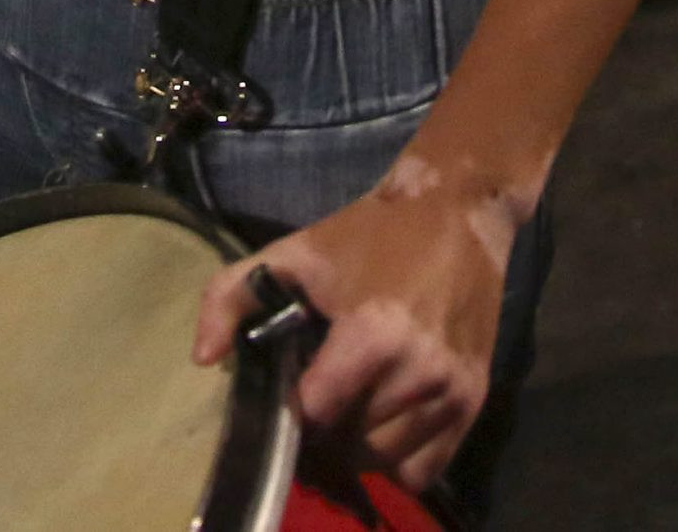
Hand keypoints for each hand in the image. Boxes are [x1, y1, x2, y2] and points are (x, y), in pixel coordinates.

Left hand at [193, 169, 515, 492]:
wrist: (456, 209)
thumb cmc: (370, 233)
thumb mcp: (294, 252)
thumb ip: (230, 297)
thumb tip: (202, 357)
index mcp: (374, 332)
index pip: (316, 412)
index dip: (294, 405)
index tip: (290, 386)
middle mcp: (419, 370)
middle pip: (351, 443)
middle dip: (325, 431)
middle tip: (317, 401)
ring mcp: (452, 390)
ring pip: (386, 460)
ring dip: (359, 446)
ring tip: (348, 410)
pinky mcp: (475, 401)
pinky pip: (425, 468)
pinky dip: (399, 459)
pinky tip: (382, 422)